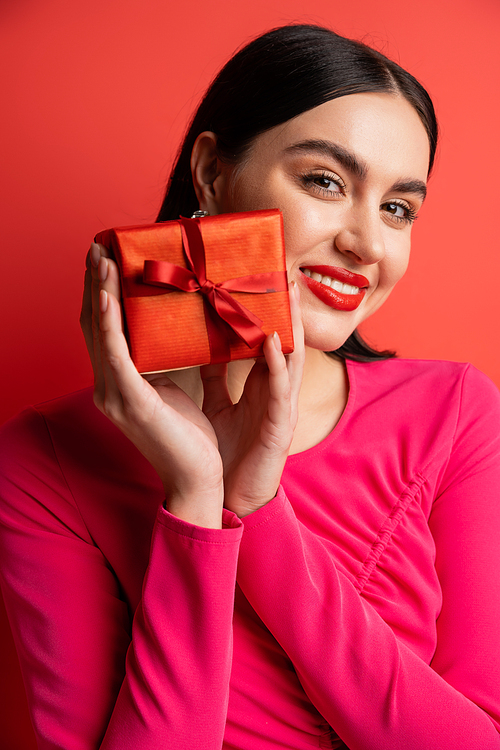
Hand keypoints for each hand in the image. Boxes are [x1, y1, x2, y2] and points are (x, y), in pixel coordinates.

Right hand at [80, 242, 223, 527]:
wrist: (198, 479)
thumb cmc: (189, 437)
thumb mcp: (174, 389)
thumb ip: (164, 362)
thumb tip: (173, 330)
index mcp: (119, 382)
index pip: (103, 330)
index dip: (101, 293)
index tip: (107, 259)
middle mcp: (108, 386)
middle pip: (93, 324)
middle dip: (95, 283)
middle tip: (98, 246)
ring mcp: (114, 395)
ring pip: (99, 333)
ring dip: (99, 292)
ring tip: (101, 258)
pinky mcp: (131, 402)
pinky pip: (116, 355)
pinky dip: (110, 323)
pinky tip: (110, 297)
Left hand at [201, 282, 303, 517]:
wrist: (229, 498)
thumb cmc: (227, 452)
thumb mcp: (218, 404)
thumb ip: (214, 376)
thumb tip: (198, 346)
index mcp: (260, 385)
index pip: (265, 338)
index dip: (264, 308)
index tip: (255, 274)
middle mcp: (276, 391)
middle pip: (285, 340)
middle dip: (285, 306)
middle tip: (279, 269)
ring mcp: (281, 407)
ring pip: (291, 358)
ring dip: (290, 324)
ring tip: (286, 291)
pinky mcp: (279, 427)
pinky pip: (280, 389)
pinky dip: (278, 363)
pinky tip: (272, 339)